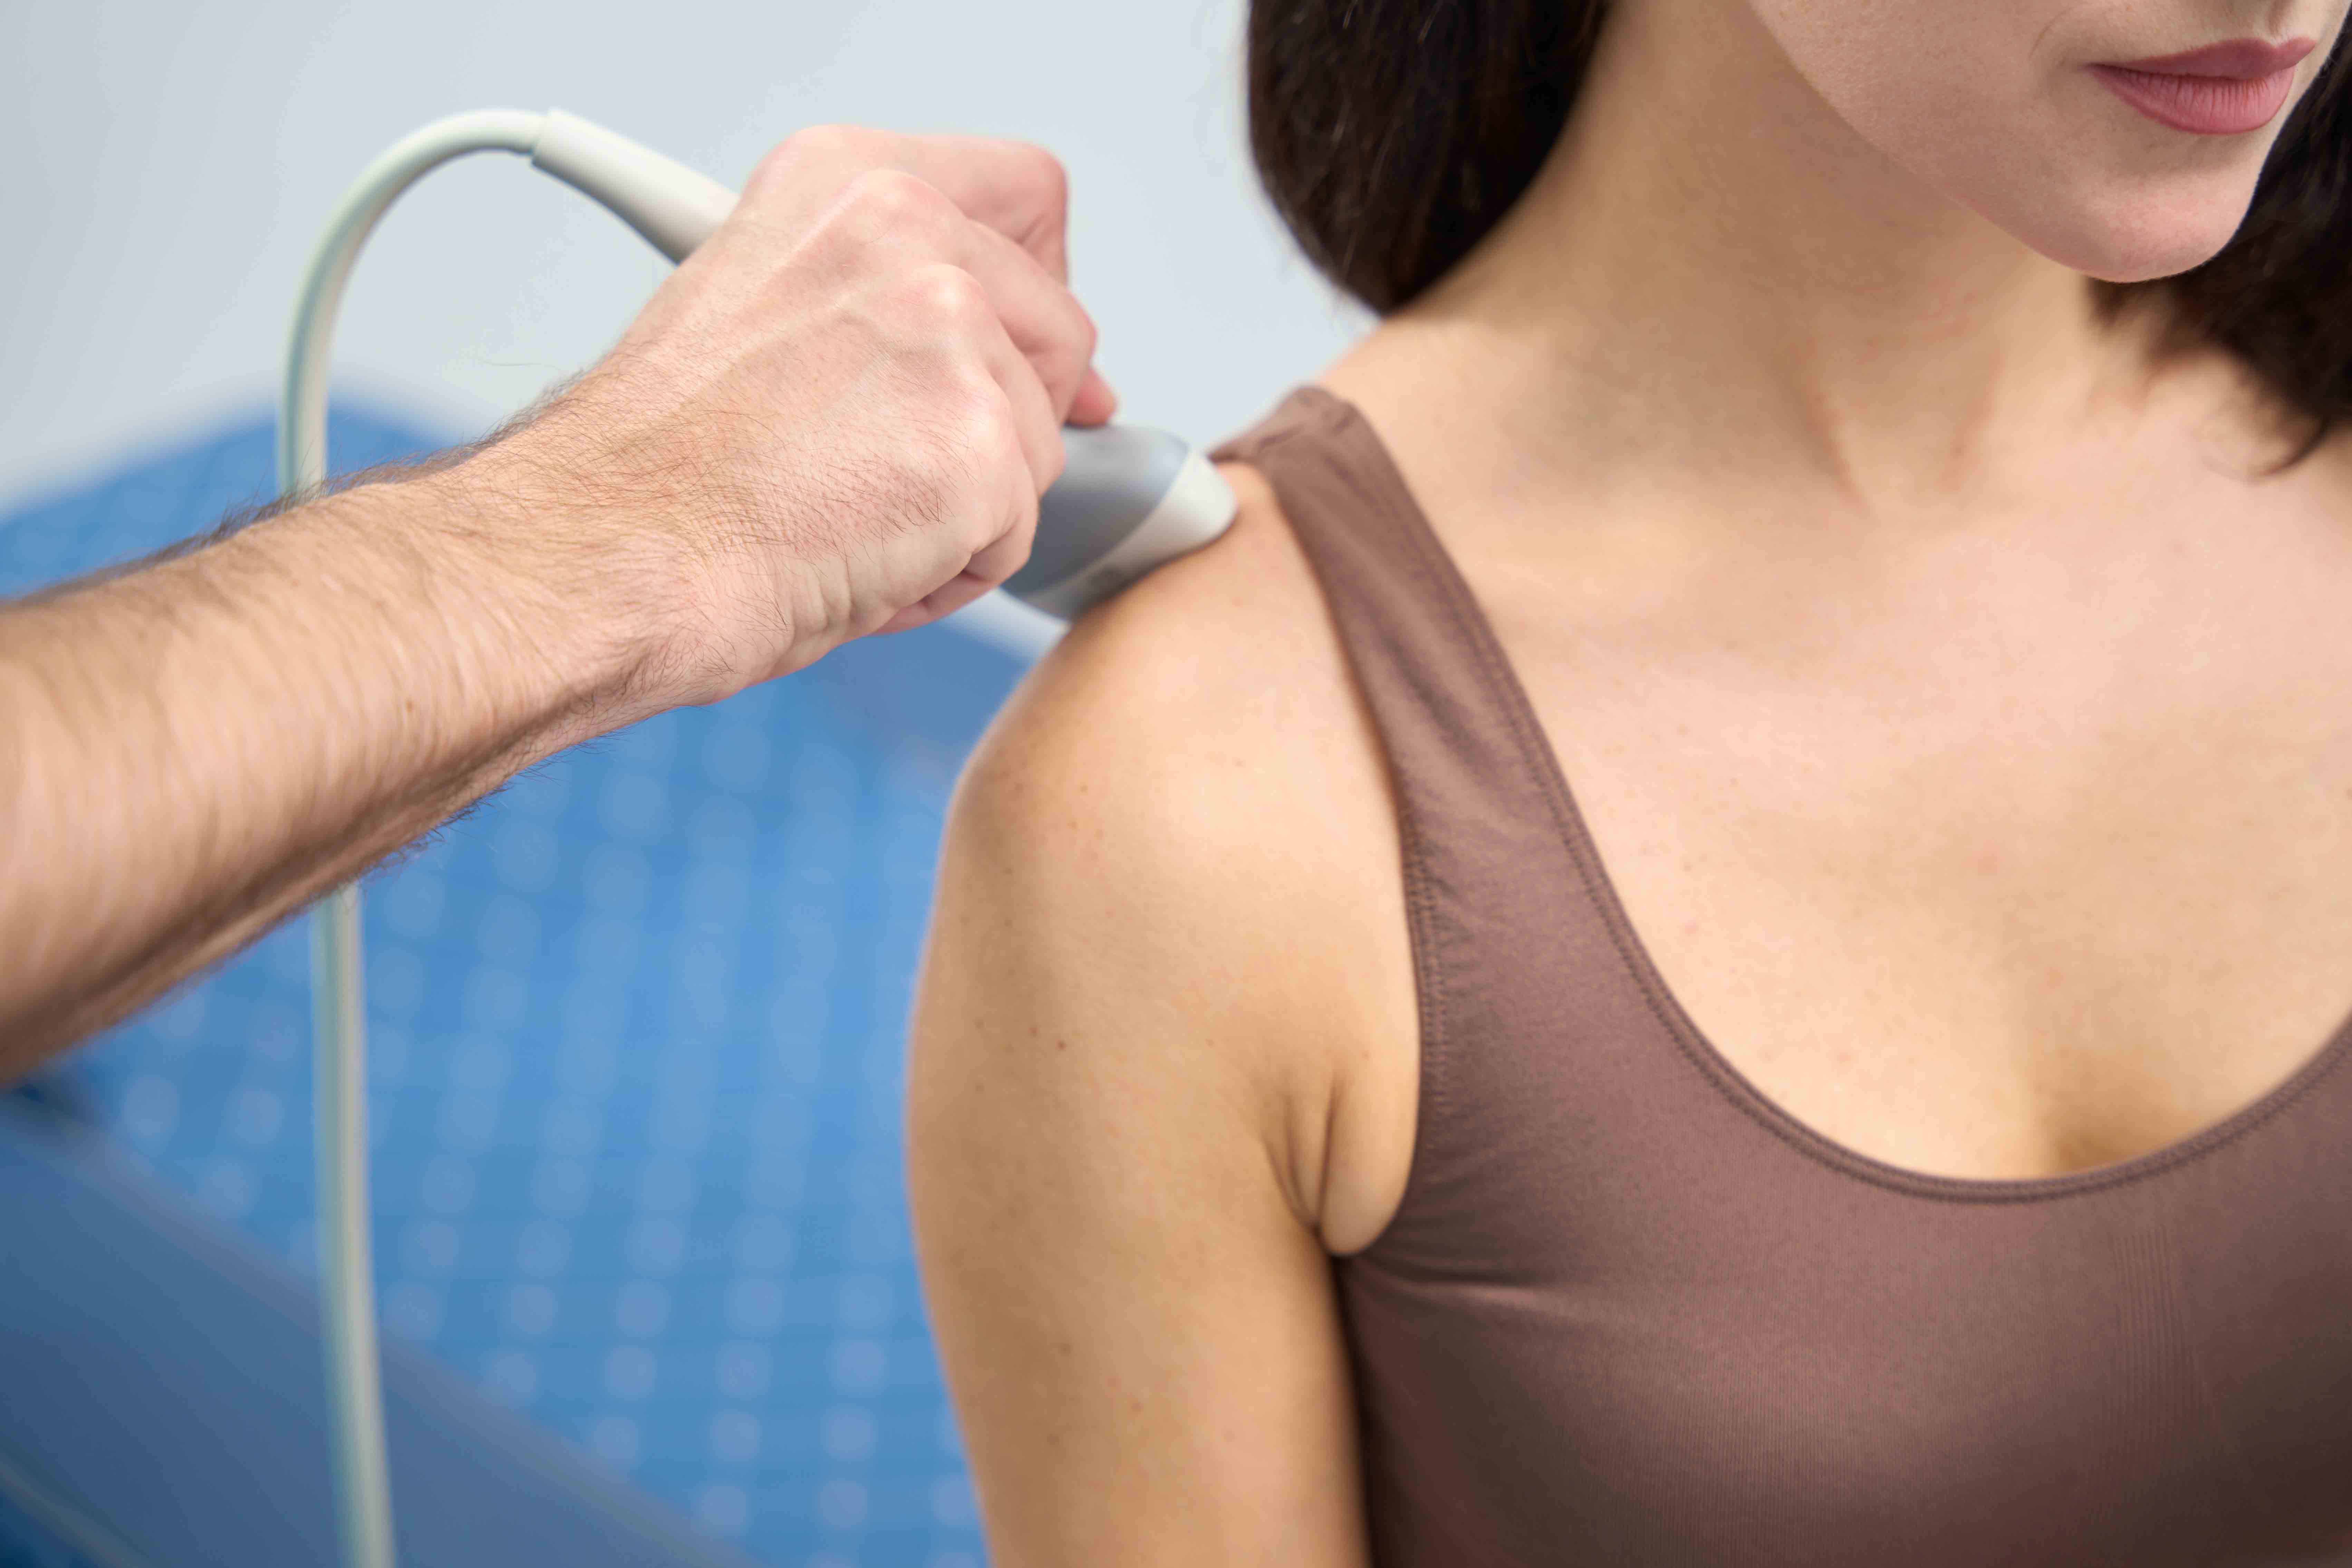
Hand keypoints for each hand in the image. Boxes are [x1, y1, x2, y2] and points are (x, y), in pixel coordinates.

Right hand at [449, 123, 1116, 714]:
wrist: (616, 547)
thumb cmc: (669, 461)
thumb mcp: (776, 305)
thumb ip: (891, 292)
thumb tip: (1002, 340)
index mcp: (851, 181)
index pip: (1025, 197)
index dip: (1042, 280)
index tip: (1027, 344)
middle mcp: (909, 233)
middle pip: (1060, 328)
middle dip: (1012, 413)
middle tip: (908, 464)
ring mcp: (952, 337)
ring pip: (1040, 443)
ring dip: (967, 503)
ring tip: (852, 513)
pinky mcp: (979, 448)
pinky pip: (1016, 532)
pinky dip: (952, 571)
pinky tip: (863, 558)